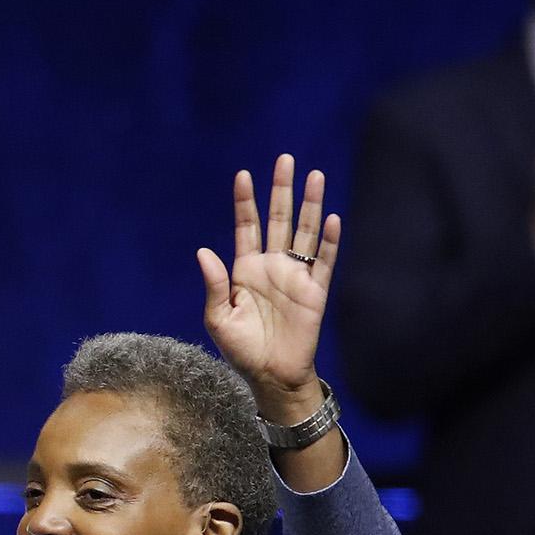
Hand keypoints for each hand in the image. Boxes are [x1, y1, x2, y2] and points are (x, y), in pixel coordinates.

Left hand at [197, 154, 339, 418]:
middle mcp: (272, 266)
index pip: (247, 227)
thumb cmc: (241, 349)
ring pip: (304, 231)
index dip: (245, 202)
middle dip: (282, 190)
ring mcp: (296, 275)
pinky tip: (330, 219)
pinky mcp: (316, 290)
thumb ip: (214, 284)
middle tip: (285, 159)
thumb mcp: (218, 318)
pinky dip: (329, 241)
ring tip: (314, 175)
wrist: (271, 375)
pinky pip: (325, 261)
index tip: (242, 175)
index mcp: (246, 270)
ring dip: (310, 204)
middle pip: (278, 219)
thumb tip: (203, 251)